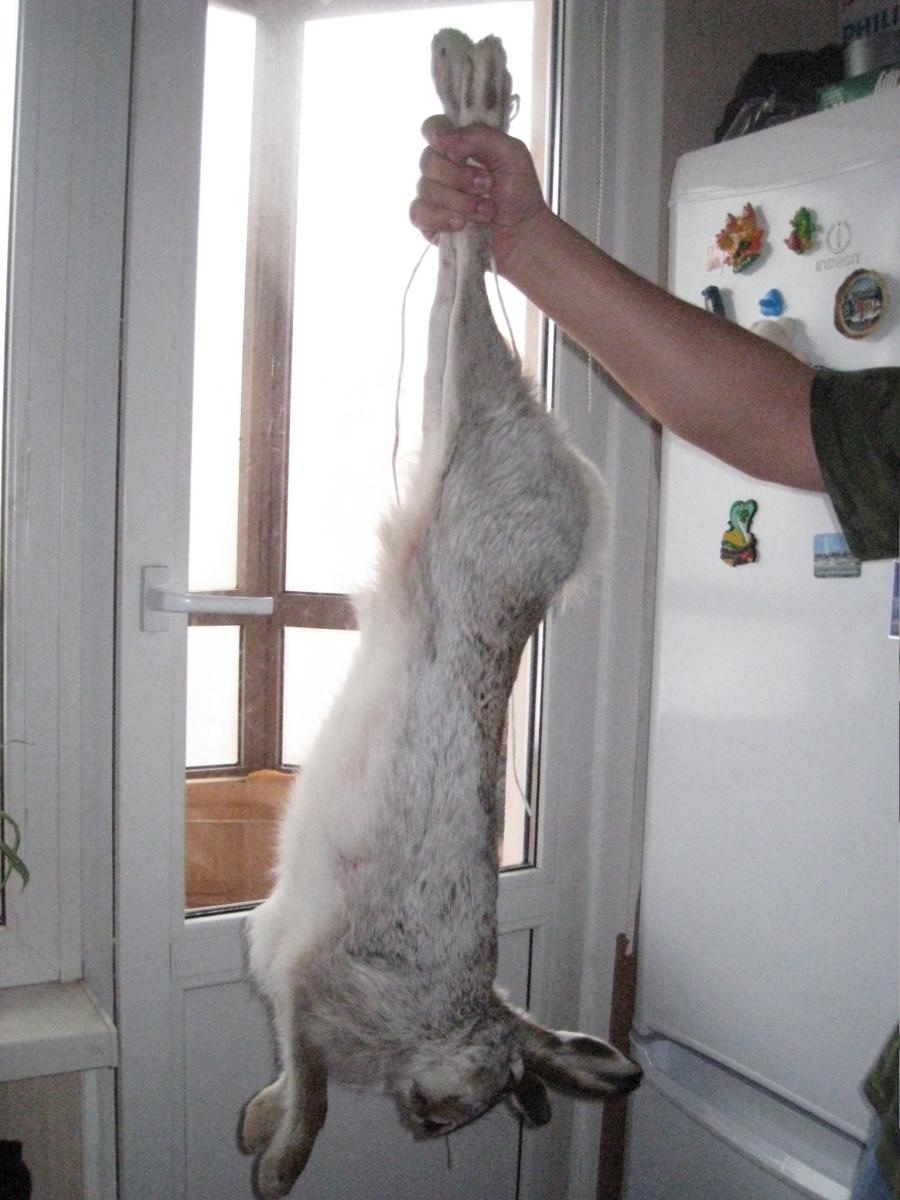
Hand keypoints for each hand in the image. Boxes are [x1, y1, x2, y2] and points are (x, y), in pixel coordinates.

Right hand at [409, 116, 548, 269]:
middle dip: (459, 176)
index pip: (433, 128)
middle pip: (427, 160)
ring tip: (485, 211)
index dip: (437, 134)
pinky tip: (461, 224)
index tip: (455, 150)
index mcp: (460, 145)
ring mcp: (432, 195)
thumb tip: (444, 140)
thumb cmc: (519, 192)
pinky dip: (441, 218)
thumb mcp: (511, 154)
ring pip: (425, 189)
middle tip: (486, 186)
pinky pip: (418, 214)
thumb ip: (481, 136)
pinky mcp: (428, 221)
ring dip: (459, 201)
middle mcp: (442, 168)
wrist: (521, 233)